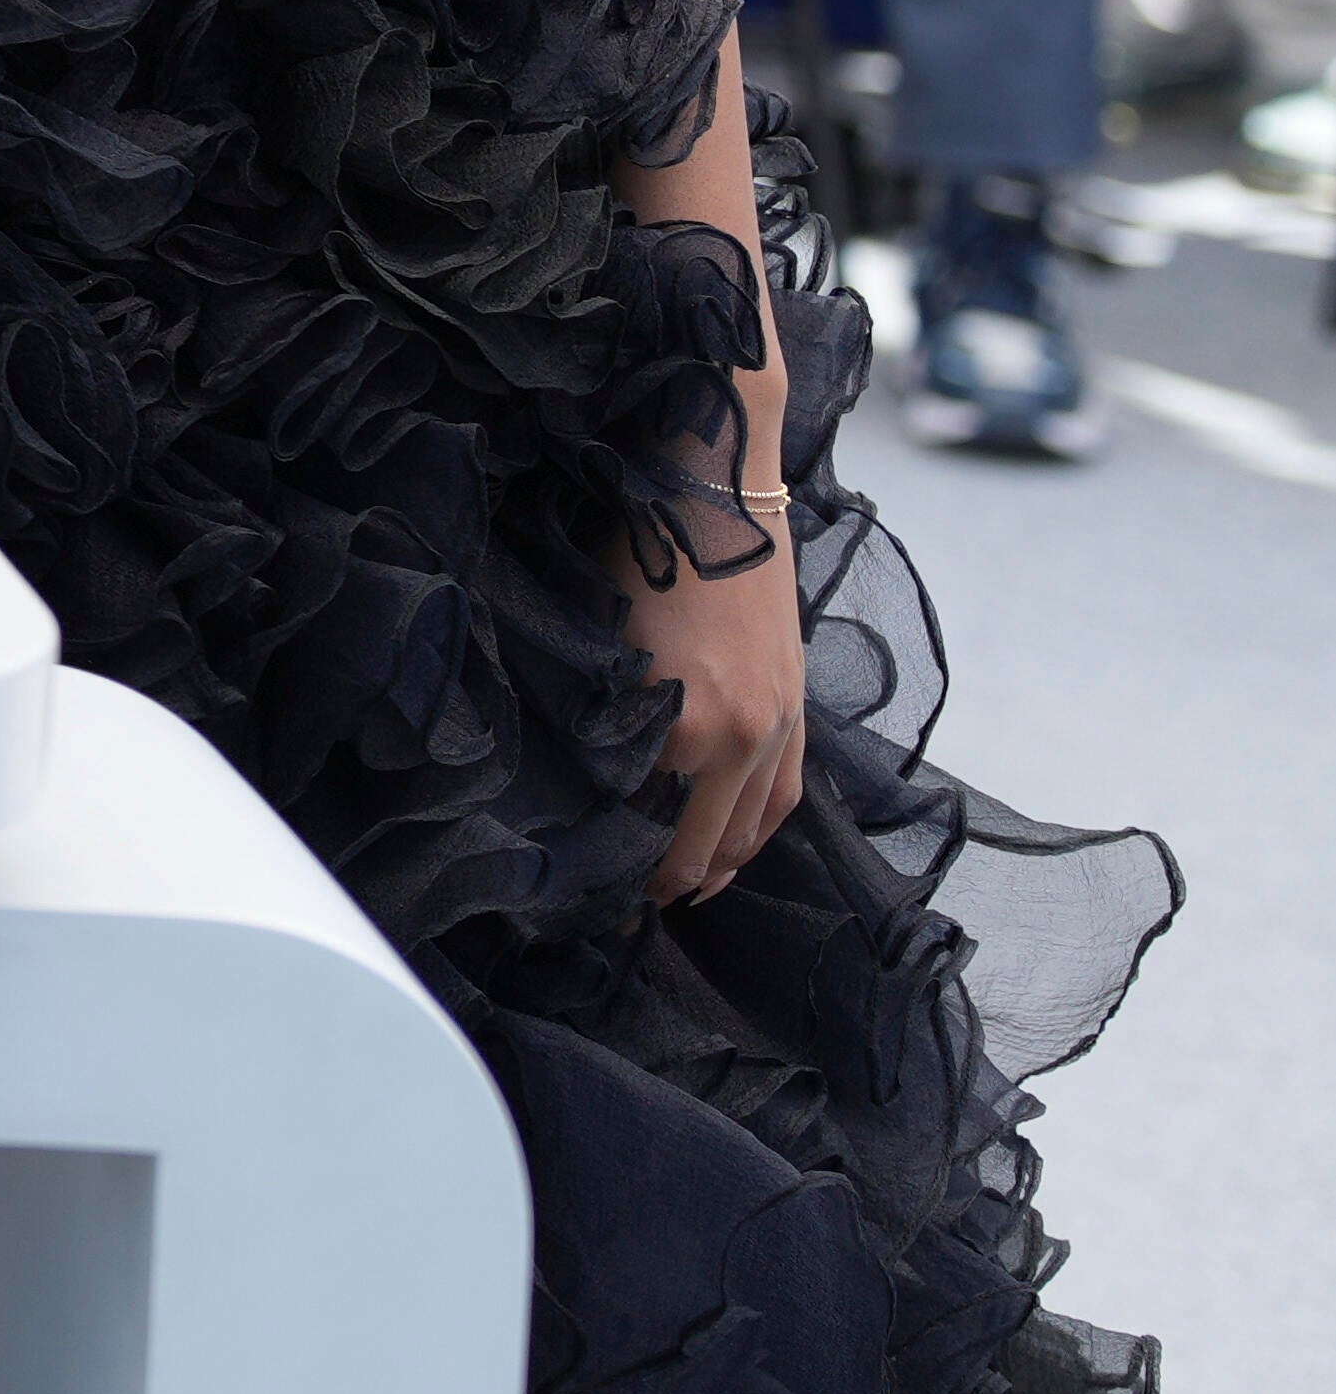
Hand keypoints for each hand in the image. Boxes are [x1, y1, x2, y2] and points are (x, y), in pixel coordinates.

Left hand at [635, 524, 808, 900]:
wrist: (719, 488)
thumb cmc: (641, 550)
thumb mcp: (605, 638)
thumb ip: (609, 714)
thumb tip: (595, 773)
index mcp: (686, 725)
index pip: (655, 826)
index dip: (629, 867)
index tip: (600, 891)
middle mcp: (742, 736)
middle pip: (708, 841)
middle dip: (671, 879)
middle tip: (634, 905)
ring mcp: (779, 723)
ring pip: (755, 826)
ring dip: (724, 864)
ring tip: (687, 888)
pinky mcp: (798, 706)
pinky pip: (785, 793)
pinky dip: (760, 828)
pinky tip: (737, 844)